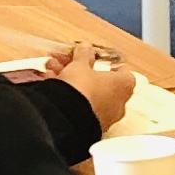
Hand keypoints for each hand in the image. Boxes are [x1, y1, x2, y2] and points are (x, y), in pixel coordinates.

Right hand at [13, 44, 136, 128]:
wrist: (65, 118)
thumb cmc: (81, 88)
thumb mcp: (80, 65)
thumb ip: (84, 55)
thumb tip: (85, 47)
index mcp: (123, 85)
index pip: (124, 72)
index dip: (110, 64)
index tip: (99, 59)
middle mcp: (118, 103)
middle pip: (100, 82)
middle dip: (82, 70)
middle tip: (67, 61)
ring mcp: (104, 117)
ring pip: (87, 94)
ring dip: (71, 80)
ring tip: (52, 71)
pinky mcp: (88, 126)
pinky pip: (79, 106)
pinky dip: (68, 96)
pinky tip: (50, 86)